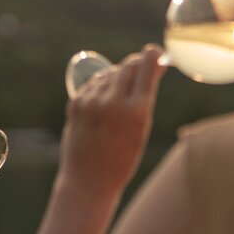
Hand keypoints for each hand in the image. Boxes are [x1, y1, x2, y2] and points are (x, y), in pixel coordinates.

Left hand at [60, 44, 165, 197]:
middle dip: (137, 65)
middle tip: (142, 69)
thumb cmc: (122, 158)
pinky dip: (102, 86)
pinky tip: (104, 102)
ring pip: (111, 72)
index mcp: (137, 111)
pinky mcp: (76, 103)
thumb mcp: (142, 129)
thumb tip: (150, 67)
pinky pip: (94, 83)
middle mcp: (113, 102)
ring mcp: (92, 101)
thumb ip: (144, 98)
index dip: (153, 55)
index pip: (147, 66)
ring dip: (119, 77)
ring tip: (121, 97)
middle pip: (129, 65)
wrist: (89, 180)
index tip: (156, 53)